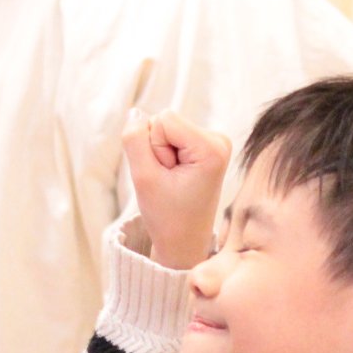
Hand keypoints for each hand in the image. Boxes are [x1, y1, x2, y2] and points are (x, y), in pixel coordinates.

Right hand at [122, 107, 232, 270]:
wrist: (184, 242)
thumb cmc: (167, 216)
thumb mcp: (143, 177)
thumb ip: (134, 139)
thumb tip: (136, 111)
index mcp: (211, 147)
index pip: (162, 120)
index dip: (153, 148)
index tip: (166, 177)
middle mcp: (218, 140)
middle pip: (164, 121)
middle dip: (157, 151)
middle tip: (168, 182)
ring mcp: (214, 142)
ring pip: (164, 128)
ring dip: (160, 155)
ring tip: (172, 182)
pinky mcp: (204, 146)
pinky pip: (169, 136)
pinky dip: (165, 157)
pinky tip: (175, 177)